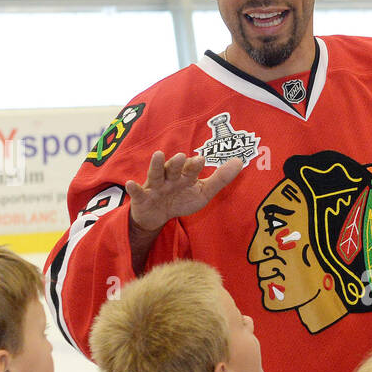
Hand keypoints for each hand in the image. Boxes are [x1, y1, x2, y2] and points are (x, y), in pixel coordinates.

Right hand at [125, 151, 243, 233]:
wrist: (157, 216)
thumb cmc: (181, 199)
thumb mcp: (203, 192)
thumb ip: (220, 178)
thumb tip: (240, 161)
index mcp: (184, 176)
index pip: (191, 170)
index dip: (195, 166)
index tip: (201, 160)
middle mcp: (169, 178)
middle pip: (174, 169)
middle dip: (178, 163)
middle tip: (183, 157)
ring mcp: (155, 187)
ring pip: (156, 175)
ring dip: (157, 166)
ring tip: (158, 155)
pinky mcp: (142, 198)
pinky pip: (137, 192)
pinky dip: (134, 188)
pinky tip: (130, 184)